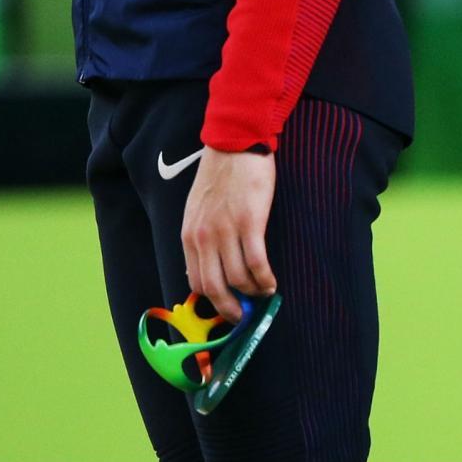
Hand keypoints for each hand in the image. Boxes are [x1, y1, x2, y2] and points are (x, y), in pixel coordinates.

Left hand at [181, 147, 274, 320]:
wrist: (234, 145)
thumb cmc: (219, 175)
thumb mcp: (197, 209)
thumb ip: (200, 237)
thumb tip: (208, 266)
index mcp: (189, 236)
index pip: (196, 282)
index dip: (213, 300)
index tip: (227, 306)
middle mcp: (203, 238)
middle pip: (215, 288)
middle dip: (230, 308)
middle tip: (244, 316)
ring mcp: (226, 231)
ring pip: (238, 278)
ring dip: (252, 293)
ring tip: (264, 294)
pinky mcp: (250, 223)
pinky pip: (257, 262)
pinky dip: (265, 279)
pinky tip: (272, 283)